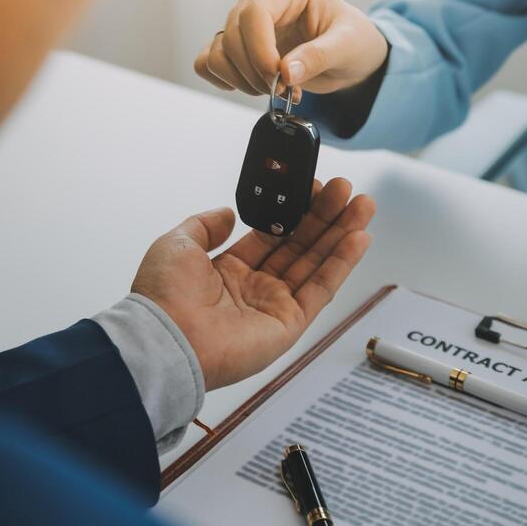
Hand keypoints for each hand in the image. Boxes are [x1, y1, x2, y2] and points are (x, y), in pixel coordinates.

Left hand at [132, 178, 373, 389]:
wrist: (167, 338)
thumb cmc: (163, 296)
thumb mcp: (178, 243)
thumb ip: (205, 225)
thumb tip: (229, 213)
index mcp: (228, 270)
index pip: (271, 235)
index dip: (294, 211)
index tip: (312, 187)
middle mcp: (254, 287)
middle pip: (300, 245)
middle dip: (325, 217)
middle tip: (347, 191)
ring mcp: (274, 306)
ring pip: (316, 263)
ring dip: (342, 234)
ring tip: (362, 205)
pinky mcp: (289, 324)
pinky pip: (321, 289)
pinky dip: (342, 263)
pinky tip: (359, 238)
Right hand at [194, 0, 387, 98]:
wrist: (345, 52)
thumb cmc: (350, 38)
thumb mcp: (347, 46)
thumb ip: (318, 56)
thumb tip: (285, 72)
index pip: (254, 13)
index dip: (261, 52)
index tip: (278, 78)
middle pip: (234, 36)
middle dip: (257, 73)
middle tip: (286, 90)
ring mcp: (240, 16)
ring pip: (218, 53)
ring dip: (243, 81)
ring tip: (275, 88)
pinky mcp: (231, 40)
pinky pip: (207, 62)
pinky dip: (227, 81)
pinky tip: (253, 85)